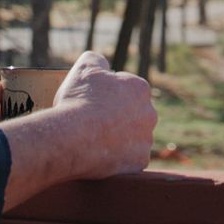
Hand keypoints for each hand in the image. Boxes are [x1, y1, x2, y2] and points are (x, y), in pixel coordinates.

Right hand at [0, 51, 156, 209]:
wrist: (73, 138)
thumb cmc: (79, 101)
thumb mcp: (83, 68)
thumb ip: (96, 60)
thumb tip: (101, 63)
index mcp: (140, 89)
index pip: (125, 90)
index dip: (107, 95)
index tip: (92, 102)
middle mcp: (150, 114)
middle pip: (132, 114)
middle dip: (117, 117)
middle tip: (93, 122)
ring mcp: (145, 141)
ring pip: (132, 138)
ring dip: (118, 139)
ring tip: (94, 140)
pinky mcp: (139, 163)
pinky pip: (128, 160)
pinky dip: (117, 159)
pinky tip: (99, 156)